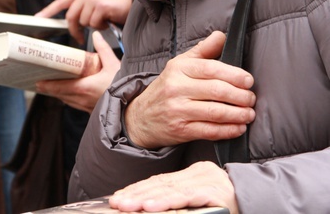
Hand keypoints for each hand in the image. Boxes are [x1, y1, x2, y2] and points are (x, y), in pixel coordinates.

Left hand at [35, 31, 119, 111]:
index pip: (59, 87)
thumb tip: (96, 35)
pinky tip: (72, 94)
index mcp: (83, 88)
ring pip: (68, 101)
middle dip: (51, 89)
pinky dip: (70, 99)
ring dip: (61, 94)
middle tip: (42, 82)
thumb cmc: (124, 87)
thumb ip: (103, 49)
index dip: (47, 85)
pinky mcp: (93, 112)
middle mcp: (82, 100)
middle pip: (60, 95)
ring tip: (55, 86)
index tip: (38, 82)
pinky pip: (76, 105)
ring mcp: (86, 108)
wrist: (134, 107)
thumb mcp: (113, 64)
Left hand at [37, 0, 131, 42]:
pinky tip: (109, 20)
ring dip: (93, 26)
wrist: (135, 0)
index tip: (38, 18)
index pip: (61, 1)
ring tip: (104, 20)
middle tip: (79, 38)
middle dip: (74, 30)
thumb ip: (83, 7)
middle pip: (71, 16)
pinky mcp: (101, 7)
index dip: (49, 11)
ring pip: (84, 22)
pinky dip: (102, 27)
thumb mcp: (96, 1)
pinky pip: (94, 25)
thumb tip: (71, 21)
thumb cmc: (116, 3)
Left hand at [109, 161, 237, 212]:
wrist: (266, 200)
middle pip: (161, 184)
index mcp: (195, 175)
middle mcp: (200, 175)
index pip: (161, 181)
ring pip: (169, 191)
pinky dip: (165, 202)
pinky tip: (149, 206)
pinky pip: (186, 198)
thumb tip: (151, 206)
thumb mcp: (203, 201)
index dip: (138, 189)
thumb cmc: (232, 205)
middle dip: (135, 194)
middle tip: (115, 202)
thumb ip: (181, 200)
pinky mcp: (215, 193)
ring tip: (125, 205)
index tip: (119, 197)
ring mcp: (208, 182)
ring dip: (144, 199)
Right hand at [125, 31, 255, 148]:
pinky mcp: (181, 130)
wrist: (141, 116)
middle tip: (251, 98)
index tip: (248, 80)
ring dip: (238, 114)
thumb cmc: (167, 88)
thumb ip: (202, 51)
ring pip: (216, 112)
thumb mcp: (180, 65)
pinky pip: (210, 131)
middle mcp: (176, 88)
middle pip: (216, 90)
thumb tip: (221, 36)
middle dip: (240, 96)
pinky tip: (239, 127)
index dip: (234, 75)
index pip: (210, 69)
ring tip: (249, 113)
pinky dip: (229, 130)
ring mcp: (178, 110)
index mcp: (178, 69)